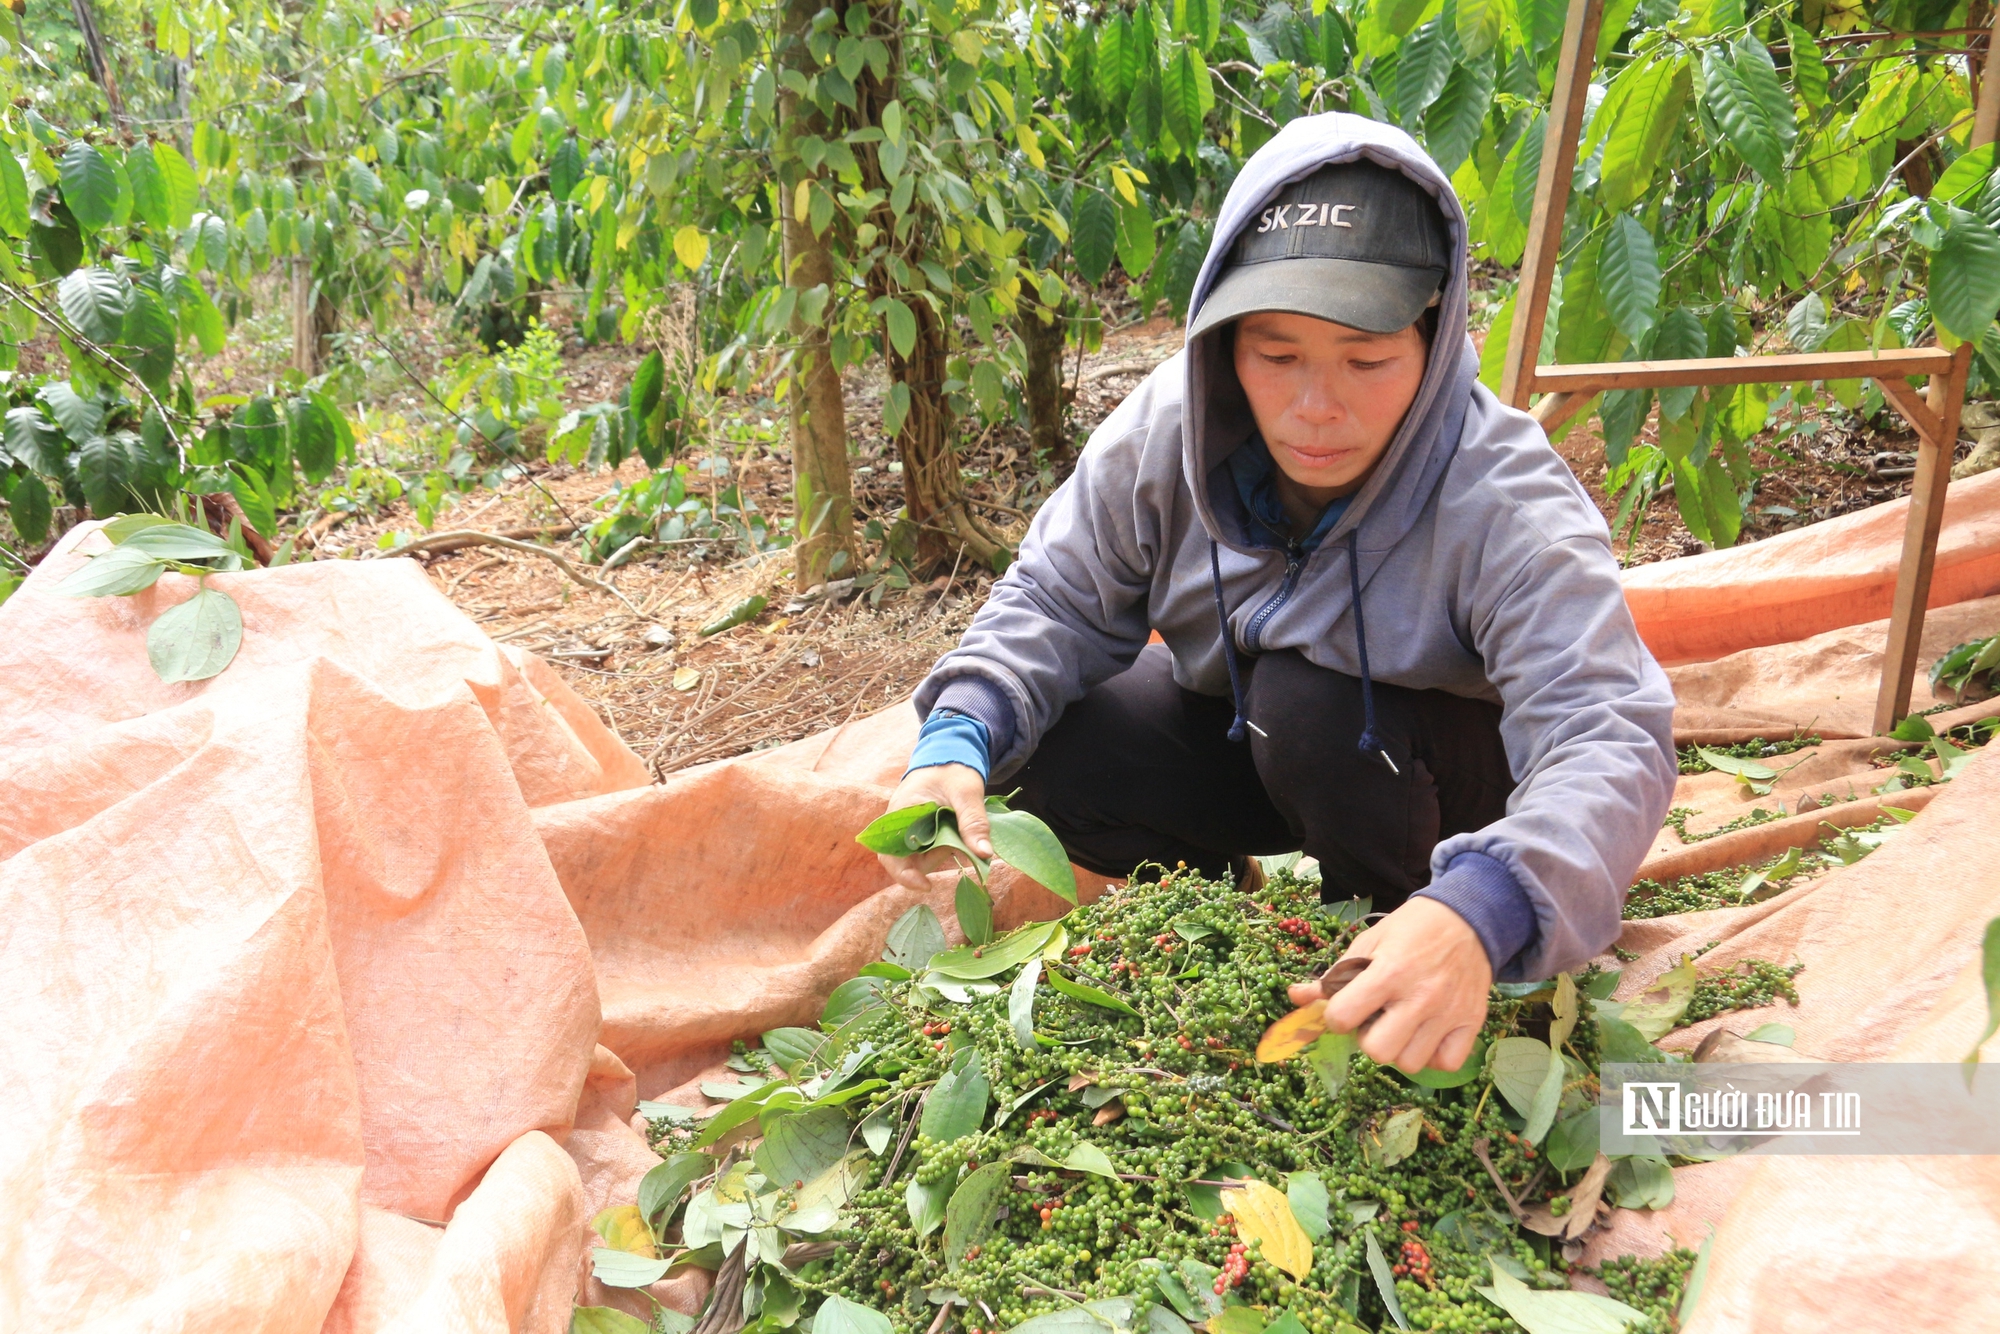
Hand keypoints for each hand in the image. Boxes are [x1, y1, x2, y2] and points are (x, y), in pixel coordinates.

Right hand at [877, 763, 990, 891]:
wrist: (949, 753)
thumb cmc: (953, 769)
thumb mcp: (966, 793)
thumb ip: (973, 822)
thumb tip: (984, 855)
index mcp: (901, 813)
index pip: (890, 854)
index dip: (904, 875)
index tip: (926, 886)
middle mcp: (900, 824)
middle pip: (907, 860)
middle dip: (933, 861)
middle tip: (959, 847)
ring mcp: (910, 828)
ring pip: (921, 856)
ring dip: (942, 853)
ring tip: (962, 834)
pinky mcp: (923, 830)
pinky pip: (930, 848)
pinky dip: (946, 848)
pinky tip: (960, 837)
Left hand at [1285, 897, 1492, 1074]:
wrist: (1468, 918)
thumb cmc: (1411, 929)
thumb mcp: (1368, 943)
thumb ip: (1334, 975)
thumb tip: (1296, 997)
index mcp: (1388, 973)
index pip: (1342, 1018)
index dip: (1337, 1016)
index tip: (1346, 1007)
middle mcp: (1419, 998)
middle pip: (1377, 1051)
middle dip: (1367, 1037)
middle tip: (1376, 1019)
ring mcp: (1448, 1014)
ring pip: (1409, 1063)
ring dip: (1399, 1048)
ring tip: (1402, 1025)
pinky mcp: (1472, 1023)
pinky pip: (1445, 1064)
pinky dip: (1432, 1055)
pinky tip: (1426, 1034)